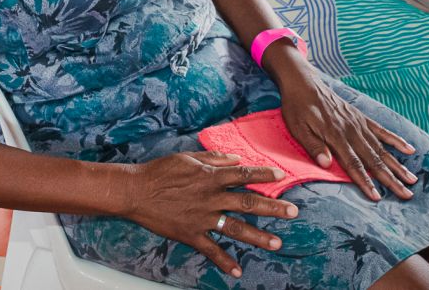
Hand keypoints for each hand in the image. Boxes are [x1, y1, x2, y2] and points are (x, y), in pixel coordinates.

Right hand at [124, 152, 296, 277]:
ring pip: (235, 228)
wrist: (135, 191)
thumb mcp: (186, 157)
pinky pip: (211, 250)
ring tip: (276, 245)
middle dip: (273, 208)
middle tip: (293, 212)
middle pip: (248, 203)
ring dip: (258, 237)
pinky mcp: (191, 233)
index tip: (281, 177)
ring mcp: (202, 217)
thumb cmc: (159, 171)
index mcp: (210, 177)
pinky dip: (224, 262)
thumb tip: (234, 159)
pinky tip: (237, 271)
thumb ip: (212, 159)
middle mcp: (210, 197)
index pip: (243, 174)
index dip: (263, 175)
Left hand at [278, 73, 416, 203]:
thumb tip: (326, 165)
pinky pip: (381, 130)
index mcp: (335, 136)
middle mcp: (351, 131)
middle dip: (390, 179)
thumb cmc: (297, 107)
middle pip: (374, 159)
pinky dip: (396, 140)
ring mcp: (358, 123)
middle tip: (407, 194)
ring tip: (411, 179)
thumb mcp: (297, 127)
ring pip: (381, 148)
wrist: (303, 82)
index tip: (377, 197)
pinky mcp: (360, 117)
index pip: (354, 164)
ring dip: (396, 165)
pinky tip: (409, 149)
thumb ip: (313, 145)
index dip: (366, 181)